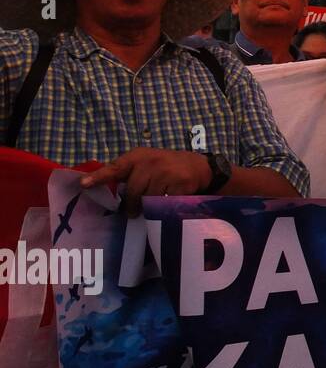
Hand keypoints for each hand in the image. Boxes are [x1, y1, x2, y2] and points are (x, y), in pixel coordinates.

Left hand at [80, 148, 211, 215]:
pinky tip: (170, 199)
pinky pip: (163, 203)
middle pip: (133, 191)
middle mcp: (151, 162)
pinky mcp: (179, 184)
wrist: (200, 167)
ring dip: (148, 206)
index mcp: (138, 156)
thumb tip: (103, 190)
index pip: (115, 167)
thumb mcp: (147, 163)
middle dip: (133, 204)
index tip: (83, 184)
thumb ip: (128, 173)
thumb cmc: (167, 168)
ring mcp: (166, 172)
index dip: (99, 177)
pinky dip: (164, 206)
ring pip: (147, 199)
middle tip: (133, 211)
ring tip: (155, 202)